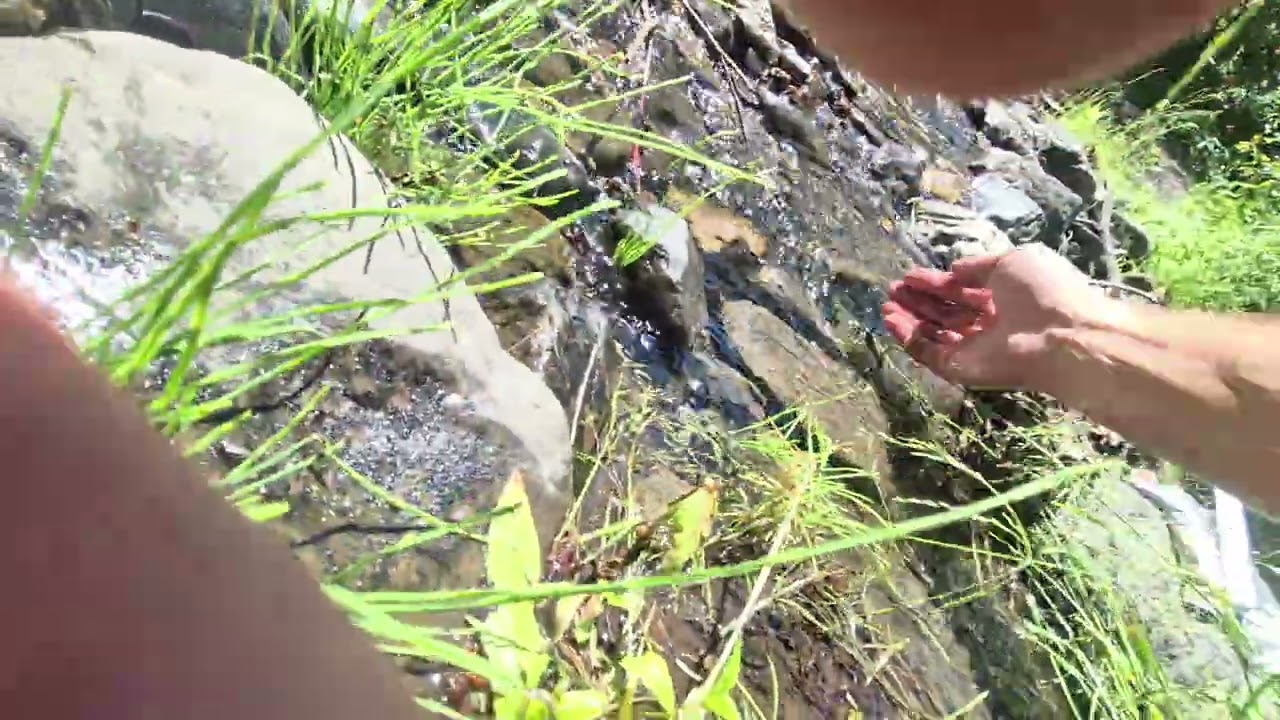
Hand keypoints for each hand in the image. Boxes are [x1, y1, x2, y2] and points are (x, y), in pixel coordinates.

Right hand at [881, 245, 1101, 388]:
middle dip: (919, 300)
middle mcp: (989, 324)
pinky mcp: (962, 369)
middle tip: (893, 289)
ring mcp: (975, 349)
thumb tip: (954, 268)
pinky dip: (909, 339)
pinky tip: (891, 321)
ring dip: (909, 319)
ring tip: (886, 305)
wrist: (1060, 336)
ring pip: (935, 334)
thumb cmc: (1042, 290)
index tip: (910, 275)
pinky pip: (930, 353)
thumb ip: (978, 266)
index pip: (963, 291)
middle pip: (946, 313)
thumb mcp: (1011, 262)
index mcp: (1004, 298)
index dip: (937, 283)